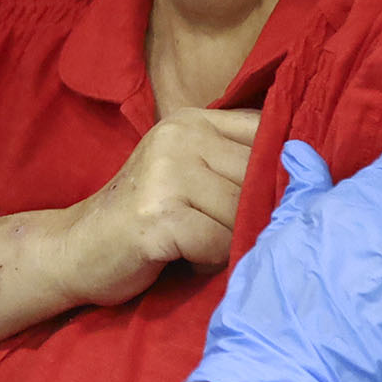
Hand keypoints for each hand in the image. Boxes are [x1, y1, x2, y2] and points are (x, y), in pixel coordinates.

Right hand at [63, 108, 263, 305]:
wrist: (73, 248)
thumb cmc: (143, 217)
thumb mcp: (187, 173)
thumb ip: (232, 164)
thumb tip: (308, 175)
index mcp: (192, 120)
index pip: (267, 132)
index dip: (281, 171)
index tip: (280, 200)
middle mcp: (179, 136)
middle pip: (259, 175)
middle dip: (255, 214)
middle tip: (227, 234)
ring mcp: (166, 173)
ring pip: (243, 212)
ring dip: (231, 242)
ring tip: (200, 246)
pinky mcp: (157, 215)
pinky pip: (218, 243)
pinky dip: (210, 261)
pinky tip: (185, 258)